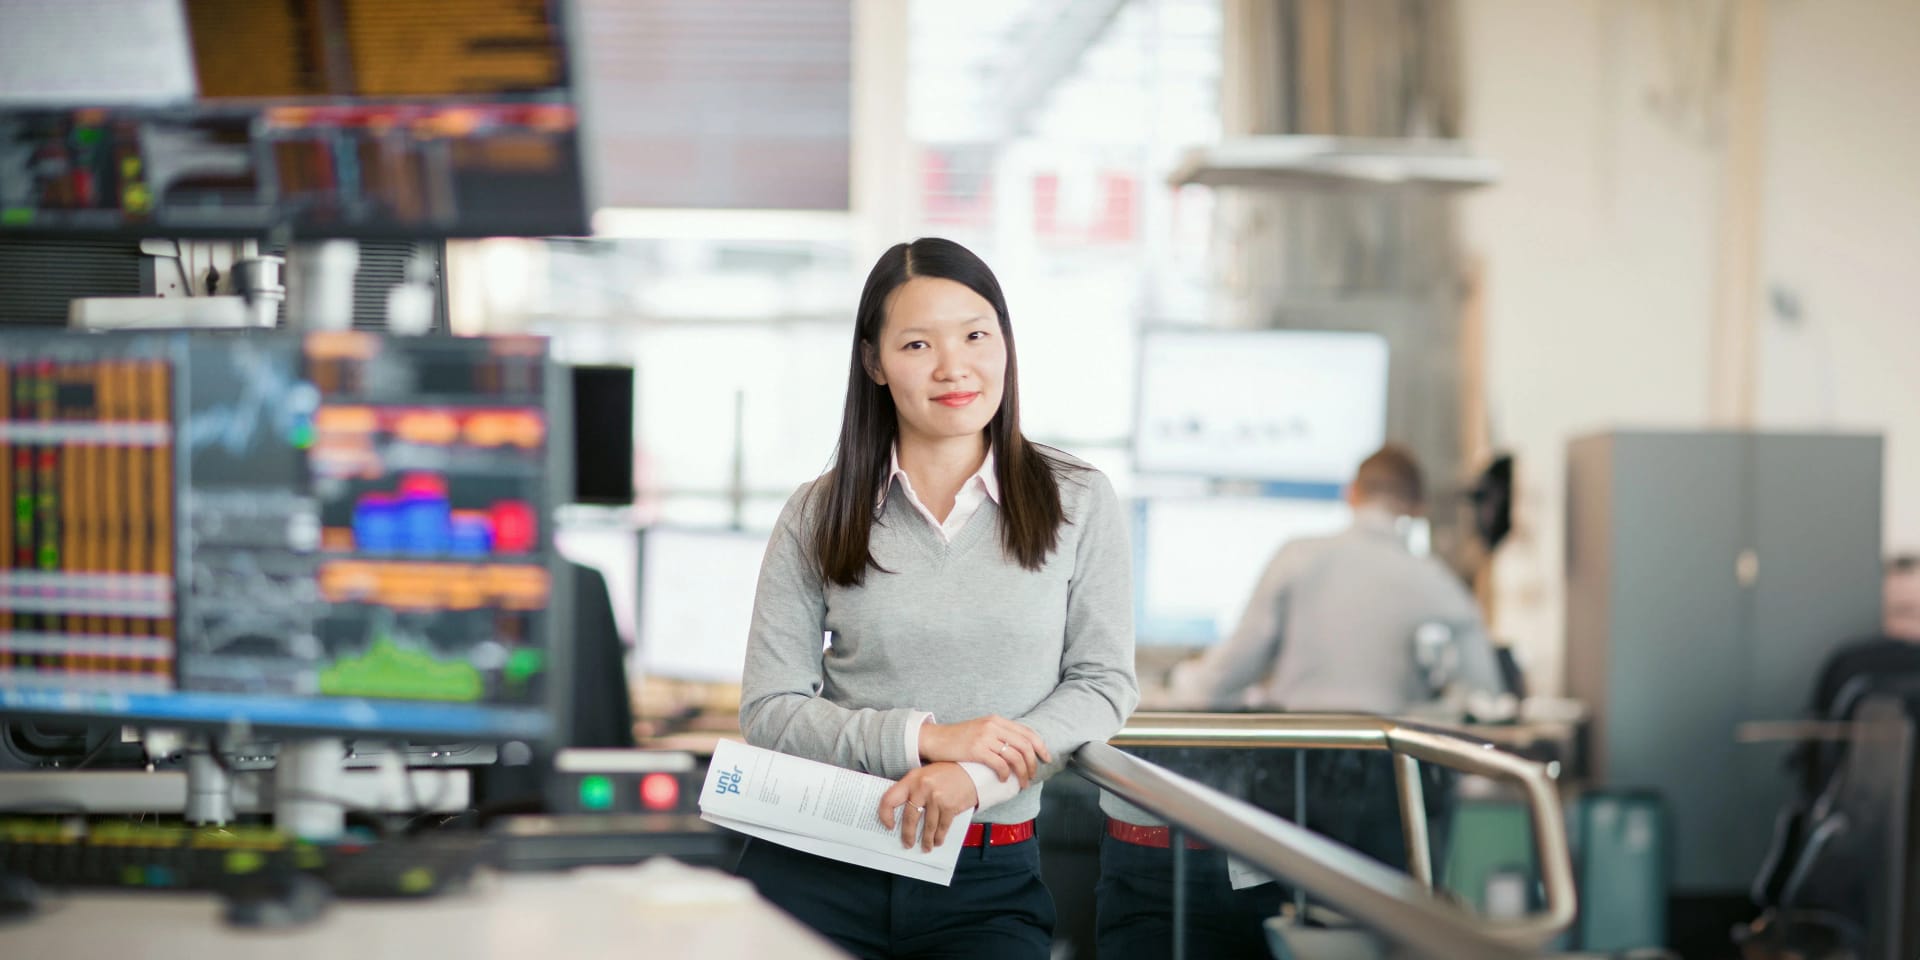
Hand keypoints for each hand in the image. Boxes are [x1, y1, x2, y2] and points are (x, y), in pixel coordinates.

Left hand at [879, 762, 977, 851]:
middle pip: (910, 817)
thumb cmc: (946, 773)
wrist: (971, 770)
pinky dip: (939, 837)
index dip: (885, 815)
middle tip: (908, 843)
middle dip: (908, 835)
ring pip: (927, 826)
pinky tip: (938, 841)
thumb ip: (912, 790)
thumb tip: (902, 814)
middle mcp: (922, 787)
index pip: (890, 799)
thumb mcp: (924, 775)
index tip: (888, 826)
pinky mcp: (950, 806)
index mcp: (911, 779)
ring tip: (926, 846)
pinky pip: (942, 827)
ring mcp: (936, 797)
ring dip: (926, 840)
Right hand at [919, 715, 1051, 788]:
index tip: (1046, 758)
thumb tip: (1018, 749)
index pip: (1027, 732)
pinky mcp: (977, 750)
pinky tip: (1004, 780)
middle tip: (1033, 776)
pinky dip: (1006, 774)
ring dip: (1022, 773)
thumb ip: (999, 734)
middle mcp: (994, 726)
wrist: (935, 738)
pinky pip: (1000, 764)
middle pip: (1025, 745)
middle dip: (1033, 763)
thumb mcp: (981, 729)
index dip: (1040, 746)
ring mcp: (985, 737)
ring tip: (1022, 783)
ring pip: (1015, 757)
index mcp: (997, 720)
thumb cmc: (958, 738)